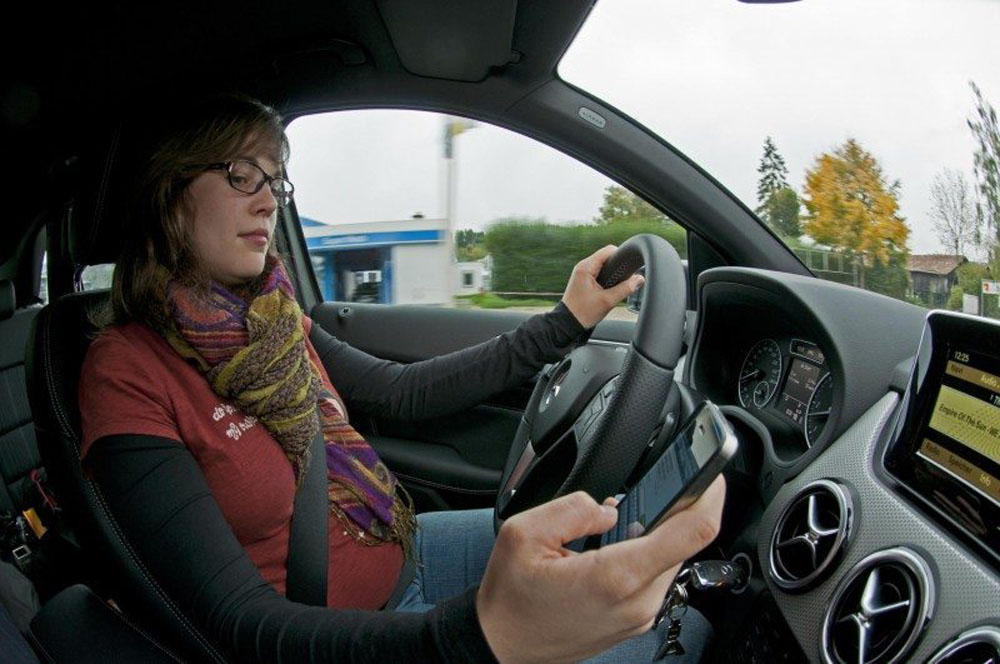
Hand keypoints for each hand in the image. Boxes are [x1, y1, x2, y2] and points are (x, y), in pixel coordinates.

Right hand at [477, 477, 725, 662]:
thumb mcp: (522, 533)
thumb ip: (572, 508)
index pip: (692, 531)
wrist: (502, 647)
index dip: (710, 494)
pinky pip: (656, 577)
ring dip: (659, 531)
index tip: (712, 471)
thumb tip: (607, 506)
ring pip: (671, 559)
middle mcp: (637, 601)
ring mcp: (639, 616)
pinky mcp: (635, 621)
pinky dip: (647, 552)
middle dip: (676, 509)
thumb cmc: (510, 600)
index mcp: (616, 576)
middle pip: (684, 543)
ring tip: (624, 518)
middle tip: (656, 484)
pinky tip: (617, 544)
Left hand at [560, 245, 644, 328]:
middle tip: (624, 280)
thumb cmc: (582, 313)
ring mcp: (583, 272)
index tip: (630, 267)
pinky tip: (610, 288)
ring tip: (616, 286)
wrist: (568, 323)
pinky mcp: (584, 279)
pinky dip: (607, 277)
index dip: (622, 256)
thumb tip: (639, 279)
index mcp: (586, 267)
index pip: (609, 250)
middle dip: (618, 267)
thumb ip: (626, 289)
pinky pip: (599, 272)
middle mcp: (583, 266)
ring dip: (612, 273)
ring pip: (604, 265)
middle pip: (607, 257)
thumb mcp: (607, 301)